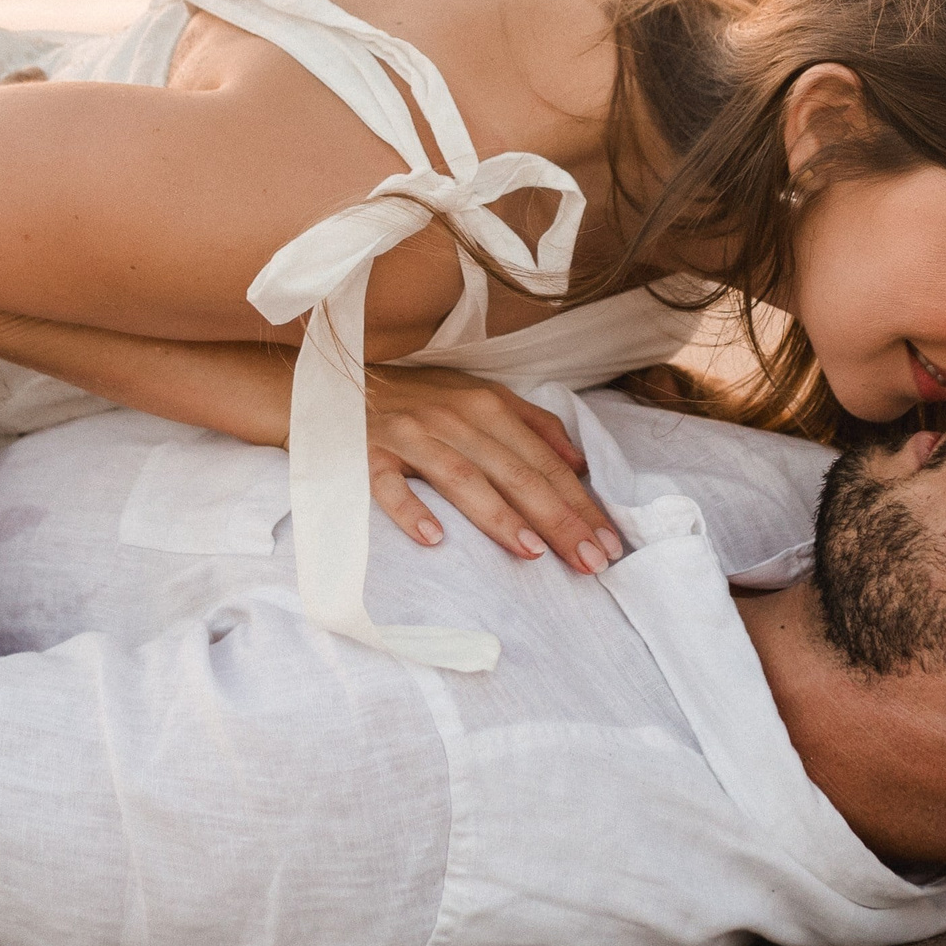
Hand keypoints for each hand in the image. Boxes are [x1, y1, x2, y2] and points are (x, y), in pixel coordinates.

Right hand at [361, 366, 627, 574]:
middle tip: (590, 560)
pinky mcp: (367, 455)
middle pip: (515, 473)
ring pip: (462, 478)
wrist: (335, 386)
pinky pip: (388, 486)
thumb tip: (580, 465)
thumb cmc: (418, 400)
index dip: (580, 502)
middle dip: (558, 518)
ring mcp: (410, 436)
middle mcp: (454, 419)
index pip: (545, 462)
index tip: (610, 542)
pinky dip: (410, 510)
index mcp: (487, 406)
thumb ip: (533, 425)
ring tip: (533, 553)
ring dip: (499, 516)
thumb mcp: (480, 398)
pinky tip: (433, 539)